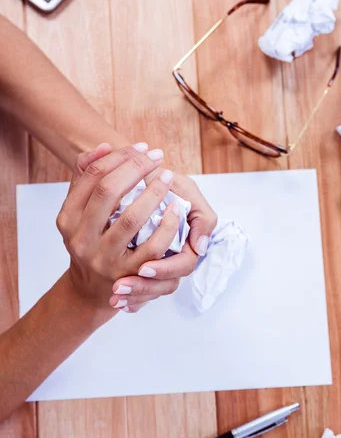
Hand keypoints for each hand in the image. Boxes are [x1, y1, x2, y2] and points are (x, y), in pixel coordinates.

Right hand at [57, 142, 180, 312]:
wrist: (90, 291)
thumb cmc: (90, 243)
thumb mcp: (79, 214)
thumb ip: (86, 179)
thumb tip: (105, 146)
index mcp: (67, 219)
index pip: (91, 176)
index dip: (117, 156)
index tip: (141, 147)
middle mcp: (81, 239)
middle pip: (108, 191)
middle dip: (135, 168)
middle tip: (157, 156)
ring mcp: (104, 258)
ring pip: (131, 218)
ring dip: (153, 192)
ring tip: (168, 176)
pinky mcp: (128, 274)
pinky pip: (152, 247)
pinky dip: (167, 225)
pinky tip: (175, 210)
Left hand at [109, 171, 217, 311]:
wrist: (138, 179)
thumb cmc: (164, 184)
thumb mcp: (187, 192)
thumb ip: (201, 216)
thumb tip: (200, 247)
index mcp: (186, 244)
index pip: (183, 265)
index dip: (165, 269)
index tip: (143, 268)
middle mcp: (172, 257)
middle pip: (165, 285)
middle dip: (143, 289)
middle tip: (120, 287)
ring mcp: (155, 265)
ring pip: (150, 292)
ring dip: (134, 296)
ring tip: (115, 296)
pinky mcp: (139, 268)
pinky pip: (138, 294)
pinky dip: (128, 300)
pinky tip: (115, 303)